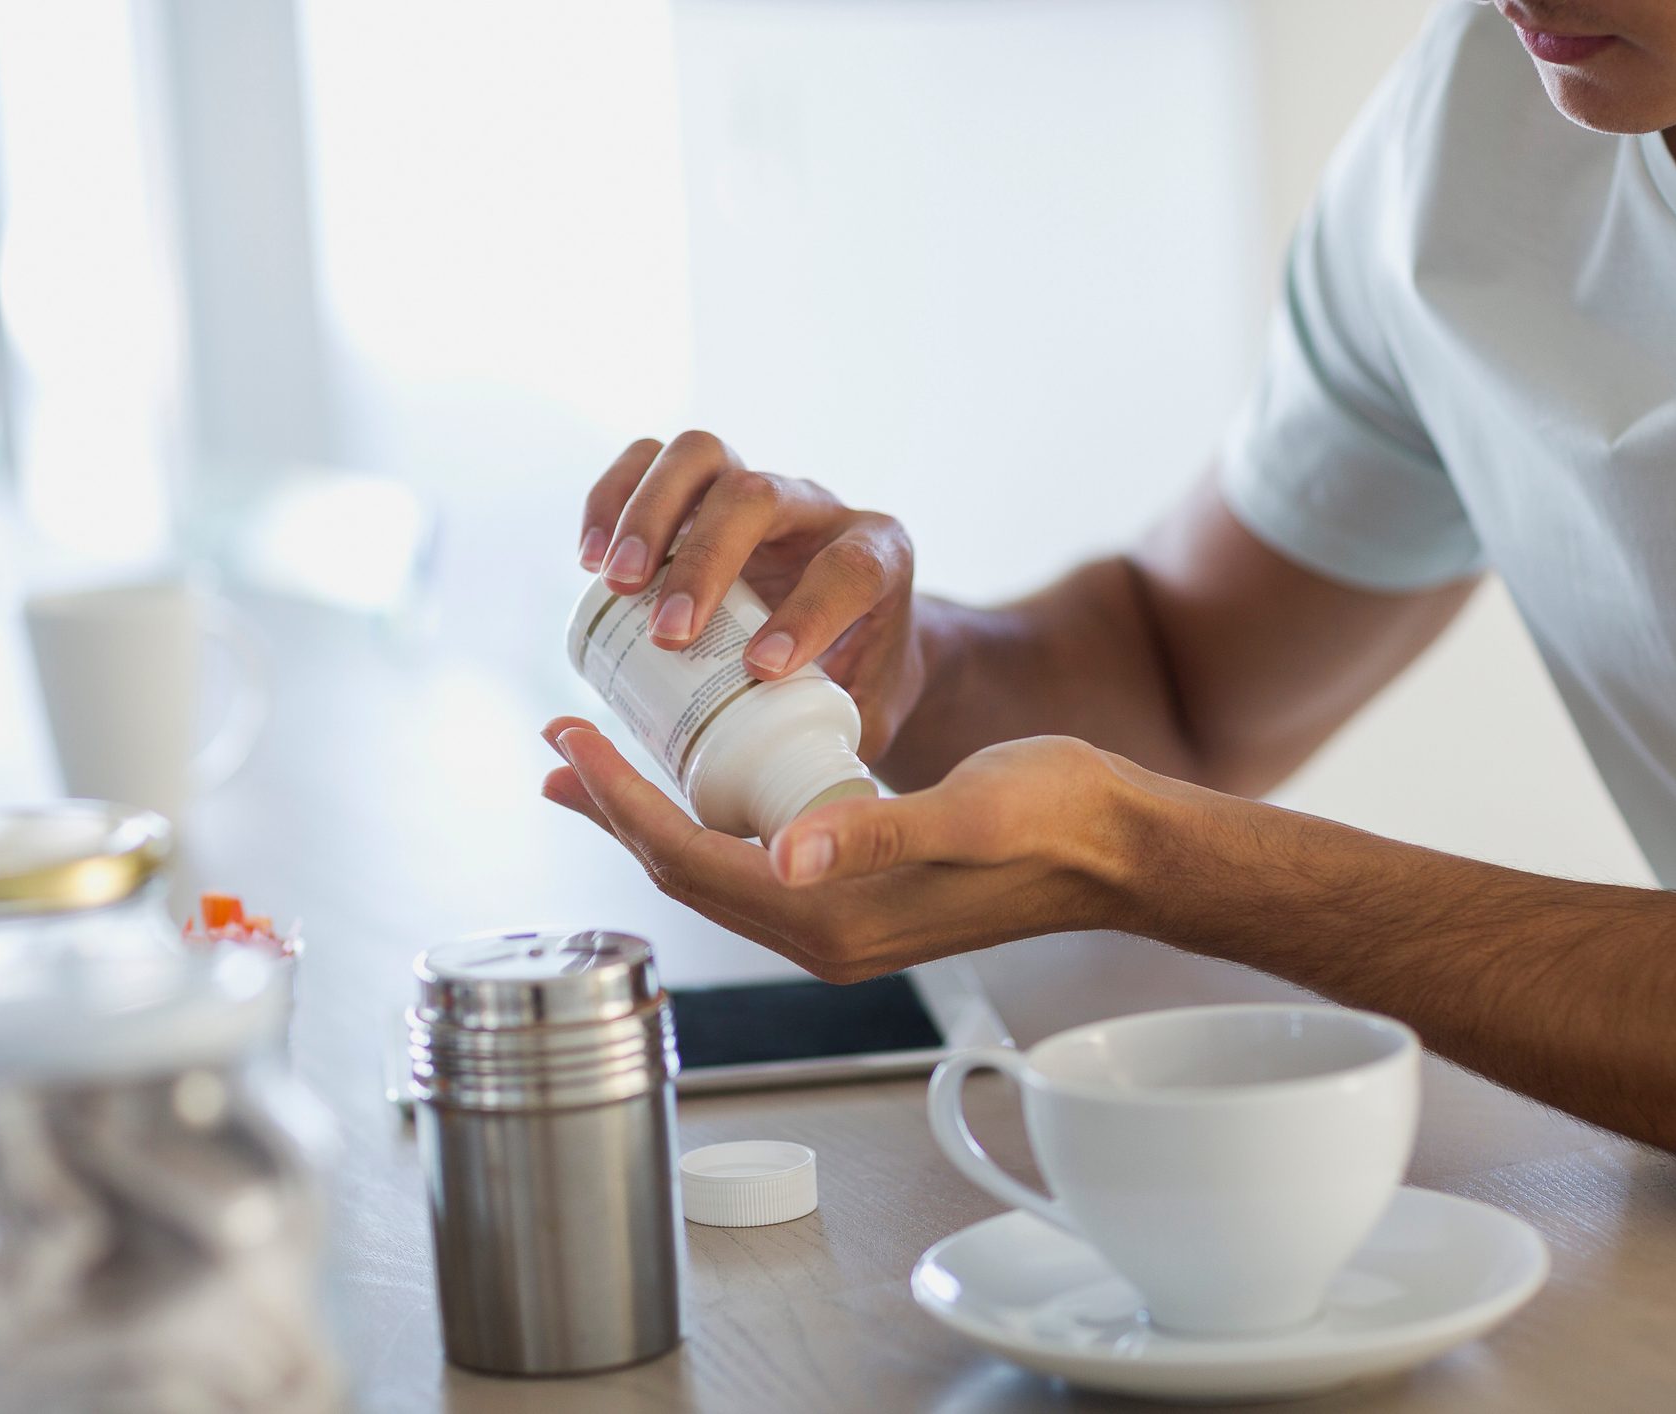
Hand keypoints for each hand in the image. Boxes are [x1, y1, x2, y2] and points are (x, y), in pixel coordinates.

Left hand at [539, 715, 1208, 980]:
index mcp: (836, 918)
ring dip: (649, 816)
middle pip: (683, 870)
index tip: (568, 740)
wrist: (1119, 850)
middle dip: (612, 809)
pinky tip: (692, 787)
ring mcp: (838, 924)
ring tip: (594, 770)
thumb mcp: (971, 811)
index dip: (619, 800)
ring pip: (712, 870)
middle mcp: (823, 935)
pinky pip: (749, 865)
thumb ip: (878, 833)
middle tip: (556, 747)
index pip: (691, 858)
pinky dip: (703, 822)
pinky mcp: (857, 901)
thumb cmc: (1058, 819)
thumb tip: (788, 854)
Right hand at [577, 431, 924, 761]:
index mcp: (879, 557)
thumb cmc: (860, 684)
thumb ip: (842, 751)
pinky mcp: (700, 489)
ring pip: (701, 456)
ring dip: (649, 514)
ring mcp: (755, 488)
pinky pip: (650, 460)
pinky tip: (588, 557)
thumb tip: (794, 809)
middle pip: (759, 495)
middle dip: (706, 561)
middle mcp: (818, 508)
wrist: (851, 634)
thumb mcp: (871, 717)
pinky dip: (610, 496)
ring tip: (614, 584)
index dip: (808, 613)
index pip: (850, 567)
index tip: (760, 670)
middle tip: (667, 635)